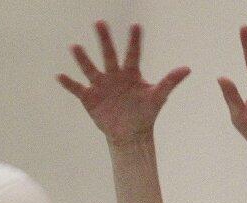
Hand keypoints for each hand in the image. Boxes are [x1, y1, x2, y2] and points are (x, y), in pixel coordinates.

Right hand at [58, 21, 189, 146]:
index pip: (132, 54)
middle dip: (105, 40)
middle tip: (100, 23)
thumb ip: (169, 82)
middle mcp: (114, 75)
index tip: (136, 26)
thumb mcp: (157, 97)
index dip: (134, 41)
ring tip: (75, 47)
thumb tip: (187, 69)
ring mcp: (100, 85)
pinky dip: (69, 83)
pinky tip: (59, 76)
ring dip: (83, 59)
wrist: (130, 133)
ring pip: (91, 69)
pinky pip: (78, 88)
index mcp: (130, 73)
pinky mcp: (90, 98)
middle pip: (109, 55)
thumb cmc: (145, 113)